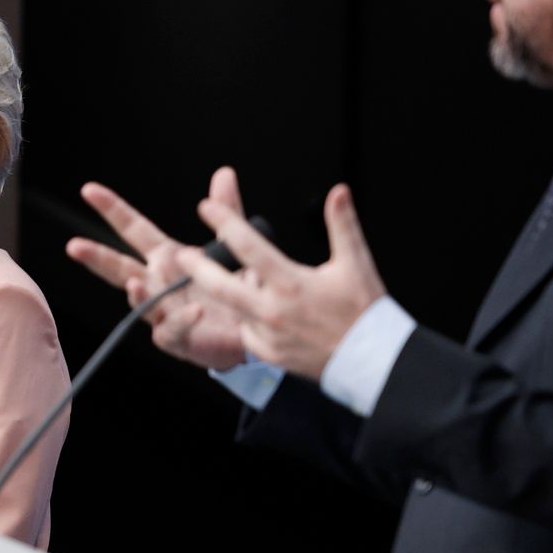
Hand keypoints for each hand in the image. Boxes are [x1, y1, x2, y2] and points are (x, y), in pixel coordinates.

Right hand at [65, 168, 252, 370]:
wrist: (257, 330)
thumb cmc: (237, 288)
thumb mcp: (234, 246)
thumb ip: (227, 212)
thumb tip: (224, 172)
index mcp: (167, 257)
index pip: (133, 228)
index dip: (112, 209)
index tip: (89, 190)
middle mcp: (158, 283)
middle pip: (120, 268)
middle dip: (96, 257)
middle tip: (74, 246)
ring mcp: (164, 312)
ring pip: (140, 303)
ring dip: (136, 294)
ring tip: (134, 283)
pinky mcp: (180, 339)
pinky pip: (175, 329)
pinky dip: (183, 319)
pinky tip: (195, 310)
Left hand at [179, 183, 387, 381]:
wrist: (372, 361)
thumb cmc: (363, 310)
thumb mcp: (355, 263)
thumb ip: (342, 224)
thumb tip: (338, 191)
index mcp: (291, 283)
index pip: (249, 248)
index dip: (225, 224)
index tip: (205, 207)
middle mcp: (274, 310)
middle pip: (222, 286)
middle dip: (197, 268)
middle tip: (180, 254)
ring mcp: (269, 336)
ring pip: (234, 308)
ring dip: (224, 292)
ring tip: (210, 277)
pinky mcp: (269, 354)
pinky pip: (248, 331)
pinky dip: (248, 318)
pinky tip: (256, 308)